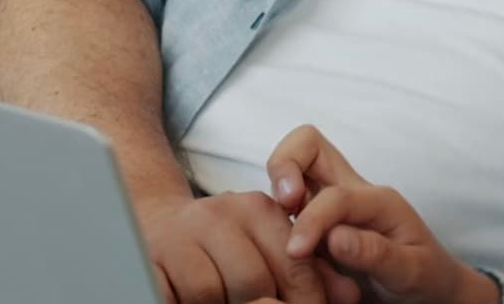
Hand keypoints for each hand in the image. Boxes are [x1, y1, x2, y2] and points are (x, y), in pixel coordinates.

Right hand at [135, 190, 359, 303]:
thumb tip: (351, 293)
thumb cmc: (226, 243)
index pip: (295, 263)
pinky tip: (197, 302)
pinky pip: (180, 295)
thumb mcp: (270, 247)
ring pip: (214, 292)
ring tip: (229, 303)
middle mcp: (220, 214)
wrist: (158, 224)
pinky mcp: (152, 255)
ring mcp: (183, 233)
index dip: (307, 299)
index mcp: (258, 209)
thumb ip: (313, 269)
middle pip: (254, 282)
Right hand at [266, 126, 496, 303]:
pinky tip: (287, 255)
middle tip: (282, 204)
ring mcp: (330, 205)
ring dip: (276, 193)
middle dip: (284, 164)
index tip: (297, 251)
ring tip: (279, 233)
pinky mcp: (316, 224)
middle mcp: (351, 192)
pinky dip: (275, 221)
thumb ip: (376, 253)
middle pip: (308, 145)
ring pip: (293, 170)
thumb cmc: (425, 276)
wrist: (431, 290)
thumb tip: (335, 238)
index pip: (334, 195)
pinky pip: (285, 207)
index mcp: (377, 200)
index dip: (311, 219)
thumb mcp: (412, 271)